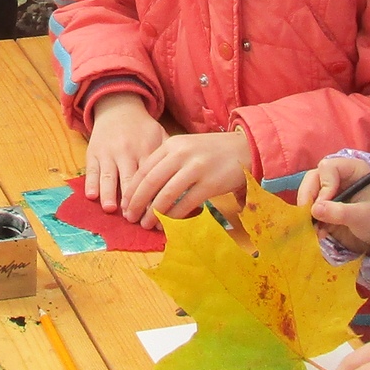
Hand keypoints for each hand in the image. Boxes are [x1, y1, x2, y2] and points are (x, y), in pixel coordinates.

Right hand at [83, 94, 168, 216]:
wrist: (118, 107)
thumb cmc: (143, 129)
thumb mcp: (160, 136)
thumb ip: (170, 157)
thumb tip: (185, 183)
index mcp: (146, 150)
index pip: (151, 178)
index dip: (154, 198)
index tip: (157, 216)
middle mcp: (127, 152)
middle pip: (129, 180)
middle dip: (132, 201)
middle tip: (135, 220)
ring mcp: (108, 153)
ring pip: (109, 176)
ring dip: (110, 194)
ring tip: (112, 210)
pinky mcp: (93, 152)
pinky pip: (92, 170)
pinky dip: (91, 183)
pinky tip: (92, 196)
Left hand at [126, 128, 250, 223]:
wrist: (244, 148)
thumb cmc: (212, 152)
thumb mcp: (186, 148)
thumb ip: (167, 162)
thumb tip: (144, 189)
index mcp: (171, 145)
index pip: (144, 169)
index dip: (132, 190)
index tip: (125, 204)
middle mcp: (181, 154)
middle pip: (150, 182)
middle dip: (137, 203)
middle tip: (130, 218)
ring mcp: (196, 168)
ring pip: (166, 194)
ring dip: (153, 213)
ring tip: (146, 224)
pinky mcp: (210, 183)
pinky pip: (186, 203)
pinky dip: (174, 216)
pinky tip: (167, 224)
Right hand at [299, 156, 369, 252]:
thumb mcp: (363, 217)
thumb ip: (341, 212)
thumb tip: (315, 209)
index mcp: (352, 170)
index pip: (328, 168)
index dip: (323, 185)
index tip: (322, 206)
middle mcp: (339, 177)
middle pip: (314, 178)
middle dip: (309, 197)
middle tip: (308, 216)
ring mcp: (331, 191)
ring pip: (309, 192)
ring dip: (308, 211)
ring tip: (315, 230)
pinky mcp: (326, 205)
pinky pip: (311, 208)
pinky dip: (311, 220)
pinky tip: (319, 233)